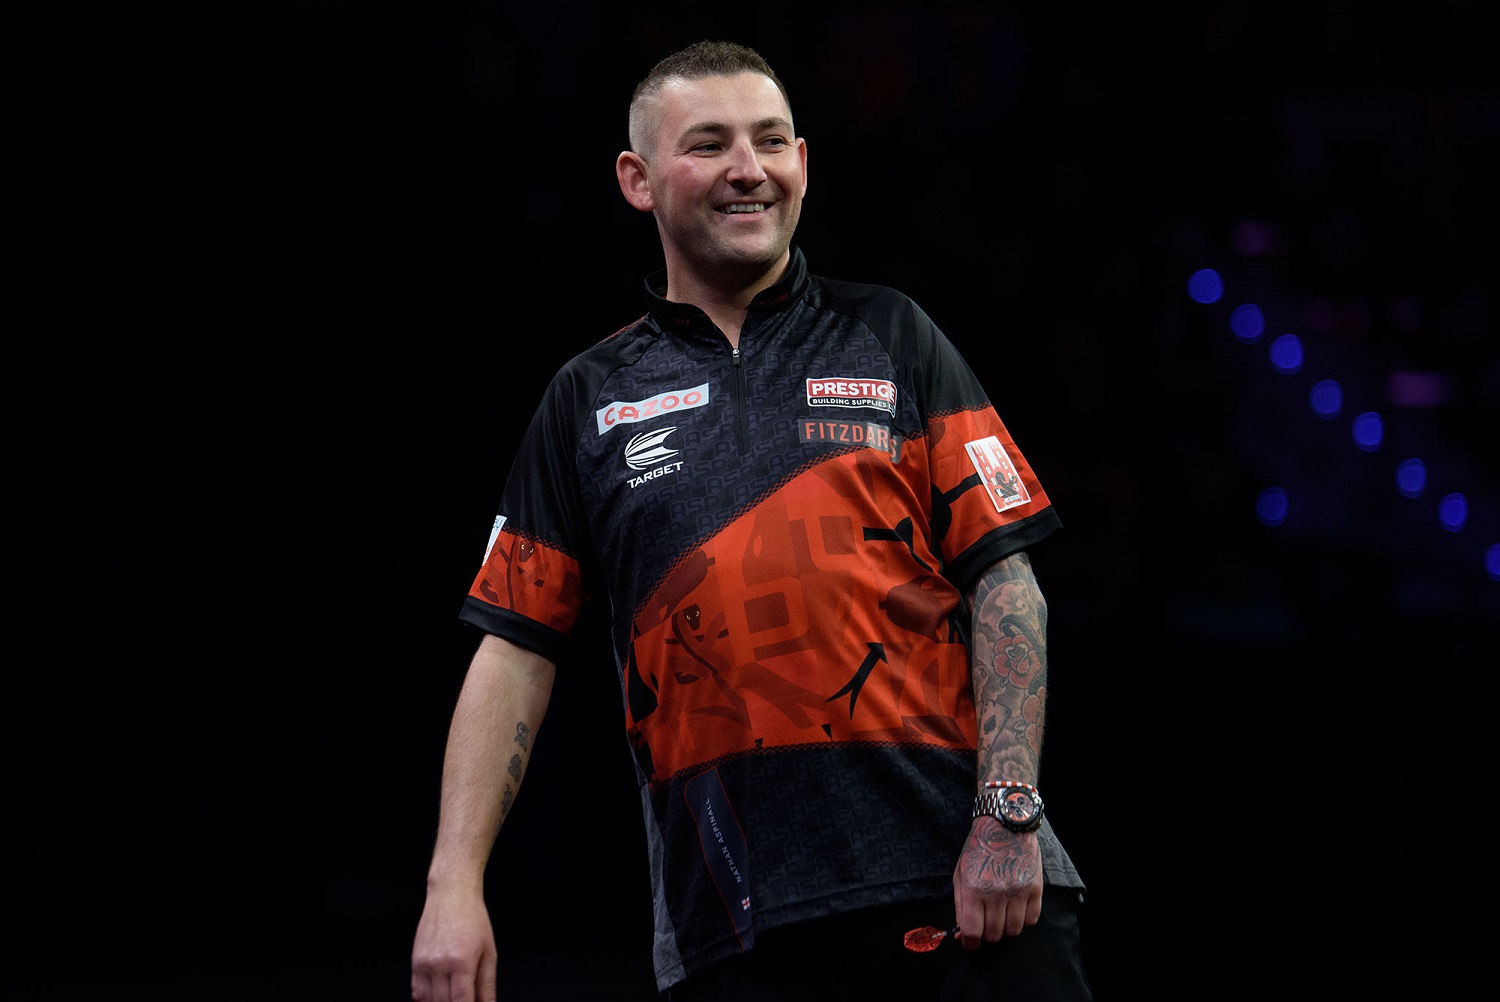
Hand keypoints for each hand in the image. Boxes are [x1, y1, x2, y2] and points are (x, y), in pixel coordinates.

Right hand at [411, 888, 497, 1001]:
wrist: (451, 894)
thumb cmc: (473, 918)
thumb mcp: (489, 952)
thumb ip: (487, 985)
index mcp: (461, 962)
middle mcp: (439, 964)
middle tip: (466, 998)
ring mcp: (424, 964)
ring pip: (428, 1001)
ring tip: (454, 996)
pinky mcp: (415, 962)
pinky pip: (417, 992)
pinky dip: (427, 999)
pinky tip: (439, 995)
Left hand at [951, 815, 1042, 948]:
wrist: (1005, 825)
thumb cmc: (979, 849)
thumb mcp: (960, 874)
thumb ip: (960, 905)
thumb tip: (961, 934)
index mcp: (973, 888)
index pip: (972, 932)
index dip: (969, 943)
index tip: (970, 942)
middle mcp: (996, 893)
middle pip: (993, 934)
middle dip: (986, 933)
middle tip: (986, 921)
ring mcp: (1017, 891)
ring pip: (1013, 931)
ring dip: (1005, 927)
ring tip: (1001, 913)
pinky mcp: (1035, 889)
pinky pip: (1031, 920)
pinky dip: (1023, 920)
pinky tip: (1016, 907)